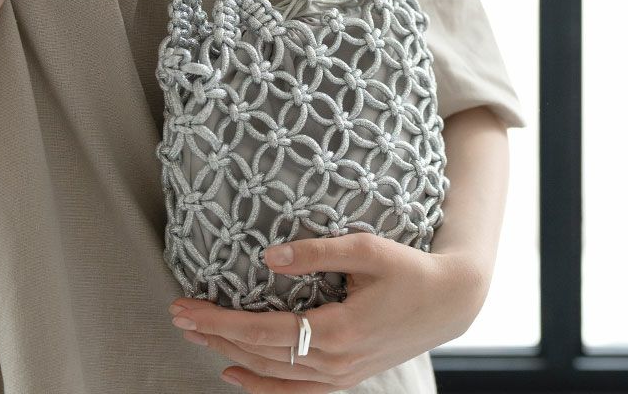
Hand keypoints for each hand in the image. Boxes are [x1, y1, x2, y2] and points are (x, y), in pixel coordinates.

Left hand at [167, 233, 486, 391]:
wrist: (450, 302)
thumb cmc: (409, 268)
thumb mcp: (367, 248)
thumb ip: (316, 252)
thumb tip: (267, 257)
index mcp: (337, 330)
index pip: (263, 331)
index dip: (221, 320)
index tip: (187, 305)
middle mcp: (335, 361)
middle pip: (260, 354)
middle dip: (215, 334)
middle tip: (178, 315)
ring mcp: (341, 374)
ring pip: (274, 374)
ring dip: (231, 355)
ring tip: (197, 336)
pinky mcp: (347, 376)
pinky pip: (296, 391)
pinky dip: (262, 386)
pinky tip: (236, 374)